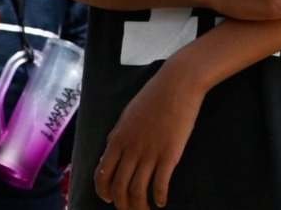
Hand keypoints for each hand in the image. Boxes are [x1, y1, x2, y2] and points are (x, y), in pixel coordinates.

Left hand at [94, 56, 204, 208]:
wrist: (177, 84)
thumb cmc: (154, 96)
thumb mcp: (127, 115)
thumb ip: (118, 136)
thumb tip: (109, 153)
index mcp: (117, 139)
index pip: (102, 175)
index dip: (104, 191)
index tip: (110, 199)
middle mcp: (130, 149)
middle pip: (119, 187)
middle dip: (122, 204)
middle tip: (129, 209)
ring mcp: (150, 153)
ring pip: (137, 190)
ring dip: (139, 206)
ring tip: (145, 209)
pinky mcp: (169, 155)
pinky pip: (159, 184)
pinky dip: (159, 197)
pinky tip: (161, 202)